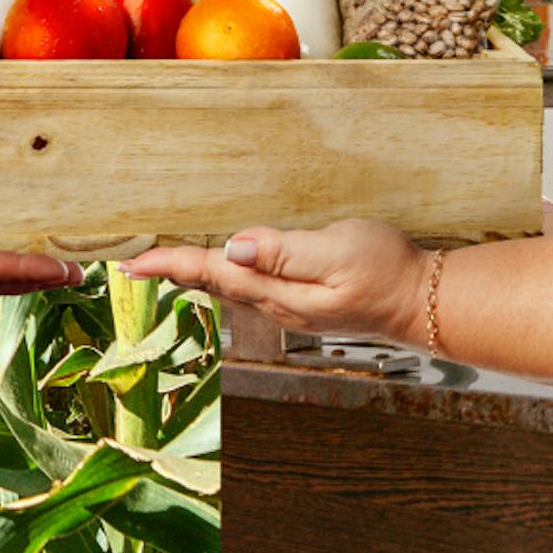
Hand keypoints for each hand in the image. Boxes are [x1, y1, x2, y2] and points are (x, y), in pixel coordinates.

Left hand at [122, 219, 434, 346]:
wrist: (421, 302)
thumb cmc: (385, 272)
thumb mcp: (339, 253)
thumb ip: (286, 251)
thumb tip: (236, 247)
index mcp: (278, 291)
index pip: (212, 273)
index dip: (169, 265)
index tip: (131, 263)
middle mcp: (275, 304)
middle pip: (209, 286)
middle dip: (169, 273)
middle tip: (130, 265)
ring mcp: (287, 305)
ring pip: (224, 290)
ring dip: (190, 276)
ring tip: (160, 266)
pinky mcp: (299, 300)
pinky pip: (245, 288)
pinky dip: (219, 278)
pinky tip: (216, 271)